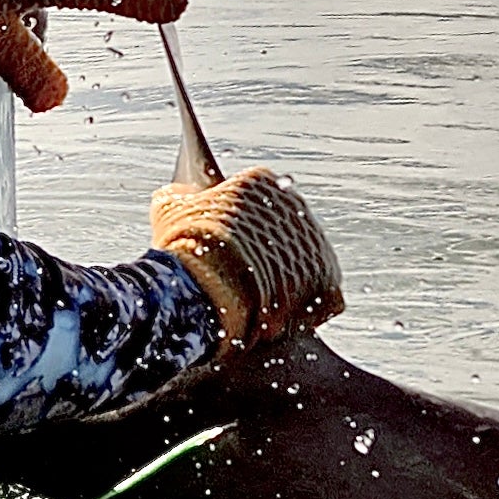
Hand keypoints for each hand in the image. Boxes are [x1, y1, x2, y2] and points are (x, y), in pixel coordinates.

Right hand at [150, 167, 343, 353]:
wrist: (210, 293)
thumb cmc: (188, 248)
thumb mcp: (171, 209)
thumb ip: (178, 195)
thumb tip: (178, 192)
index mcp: (262, 182)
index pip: (253, 197)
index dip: (235, 222)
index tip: (224, 240)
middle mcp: (296, 207)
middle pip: (279, 231)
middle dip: (262, 251)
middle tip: (238, 275)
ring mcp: (315, 243)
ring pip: (299, 261)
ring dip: (284, 277)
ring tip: (257, 301)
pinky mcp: (327, 279)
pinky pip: (319, 290)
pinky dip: (304, 304)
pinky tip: (281, 317)